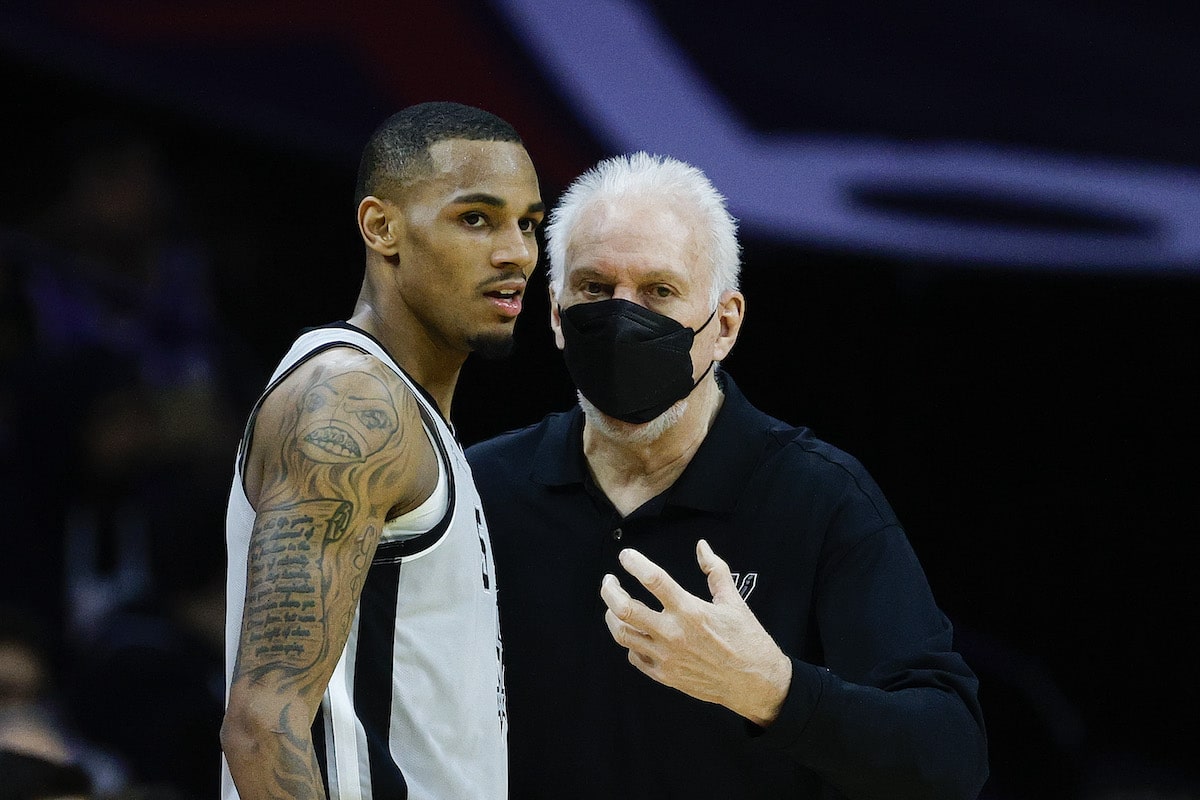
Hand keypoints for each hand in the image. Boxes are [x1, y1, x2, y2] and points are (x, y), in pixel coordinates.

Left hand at [600, 539, 792, 726]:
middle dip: (610, 591)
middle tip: (609, 581)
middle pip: (625, 609)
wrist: (755, 684)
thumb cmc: (747, 640)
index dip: (634, 563)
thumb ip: (715, 570)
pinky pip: (634, 656)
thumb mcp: (734, 601)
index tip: (626, 556)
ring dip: (612, 616)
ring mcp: (666, 657)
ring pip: (622, 634)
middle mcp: (673, 634)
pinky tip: (635, 633)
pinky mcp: (665, 676)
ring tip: (614, 606)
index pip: (653, 580)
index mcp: (690, 611)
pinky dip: (630, 642)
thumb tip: (702, 546)